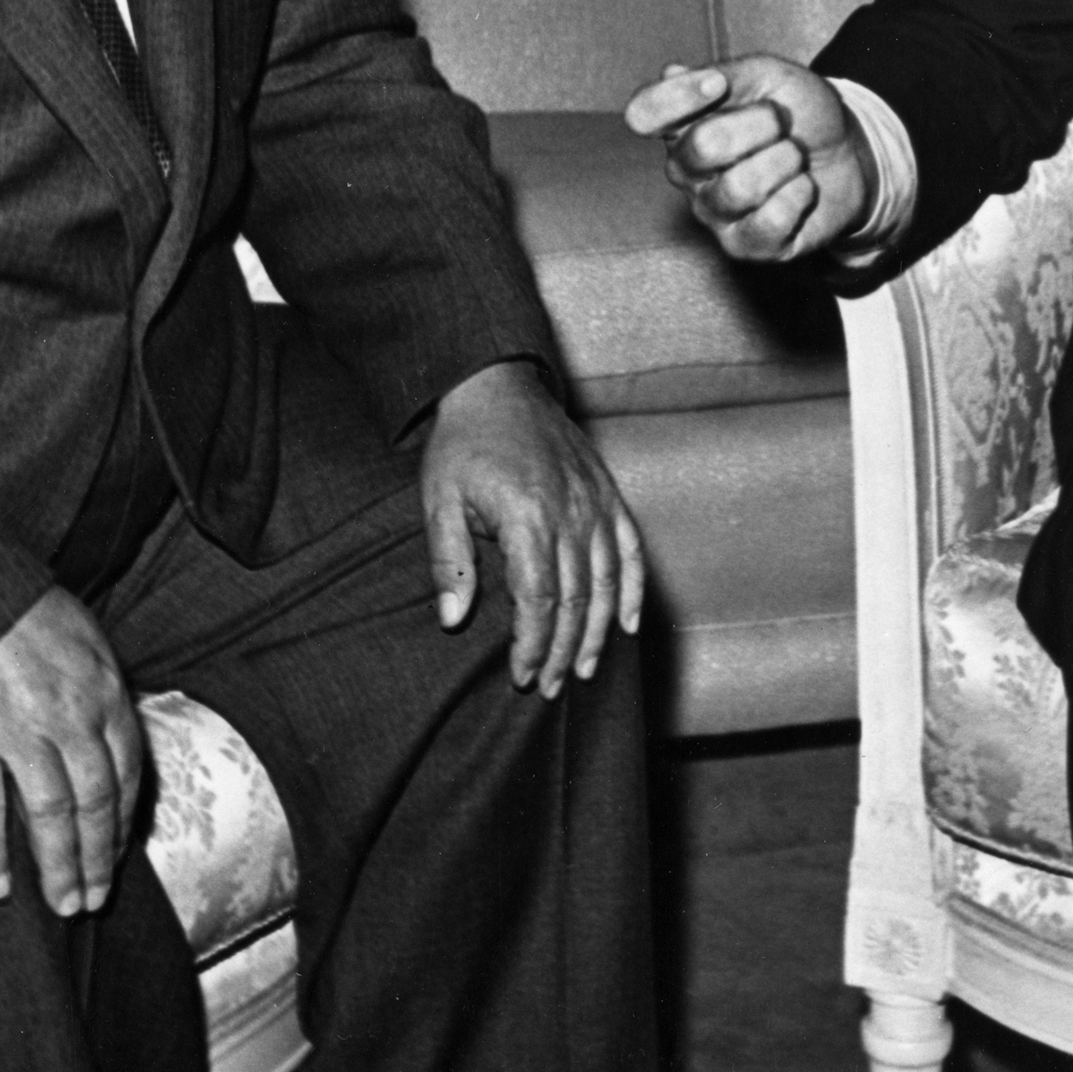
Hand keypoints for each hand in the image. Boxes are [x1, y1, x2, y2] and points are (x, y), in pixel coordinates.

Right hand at [0, 586, 143, 914]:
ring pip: (52, 815)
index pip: (128, 771)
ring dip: (60, 866)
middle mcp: (71, 718)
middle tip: (95, 899)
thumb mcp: (83, 636)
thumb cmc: (18, 607)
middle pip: (96, 803)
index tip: (120, 851)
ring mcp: (20, 732)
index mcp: (104, 692)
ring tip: (63, 905)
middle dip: (99, 857)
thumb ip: (99, 687)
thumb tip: (110, 730)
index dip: (124, 819)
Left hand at [422, 358, 646, 696]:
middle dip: (562, 650)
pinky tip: (629, 624)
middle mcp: (570, 512)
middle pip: (576, 599)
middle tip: (548, 685)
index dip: (533, 644)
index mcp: (526, 516)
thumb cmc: (463, 446)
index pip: (538, 598)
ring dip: (598, 632)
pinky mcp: (608, 494)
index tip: (522, 674)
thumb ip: (449, 562)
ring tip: (584, 669)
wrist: (496, 386)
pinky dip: (633, 589)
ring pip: (607, 582)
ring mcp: (595, 502)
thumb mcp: (439, 501)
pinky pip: (631, 549)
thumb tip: (453, 620)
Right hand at [624, 54, 872, 262]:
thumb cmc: (798, 112)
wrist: (849, 151)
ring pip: (740, 187)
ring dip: (786, 161)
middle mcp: (687, 171)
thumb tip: (672, 73)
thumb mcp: (766, 75)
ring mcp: (713, 212)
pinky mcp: (745, 245)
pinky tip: (802, 189)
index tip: (721, 85)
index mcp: (681, 124)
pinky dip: (799, 196)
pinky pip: (769, 222)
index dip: (679, 97)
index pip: (643, 114)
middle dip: (761, 125)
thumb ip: (722, 73)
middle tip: (781, 123)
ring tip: (794, 157)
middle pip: (703, 146)